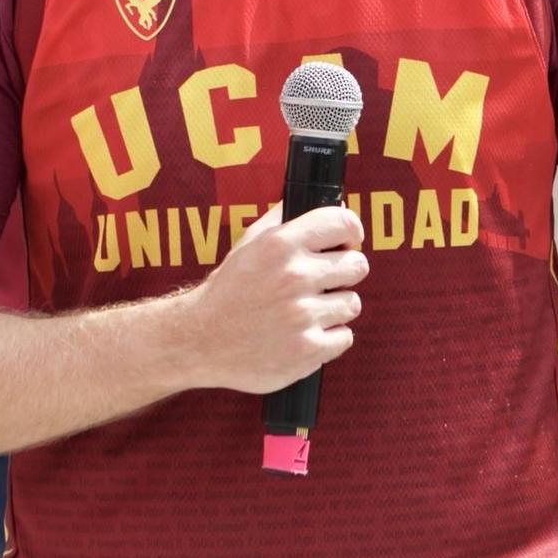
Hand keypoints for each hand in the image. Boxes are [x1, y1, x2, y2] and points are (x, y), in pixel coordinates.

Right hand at [183, 204, 367, 393]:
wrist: (200, 340)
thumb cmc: (228, 291)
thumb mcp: (249, 243)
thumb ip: (286, 220)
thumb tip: (333, 206)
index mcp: (280, 244)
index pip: (344, 224)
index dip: (351, 232)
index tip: (348, 242)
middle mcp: (293, 277)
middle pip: (357, 265)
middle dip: (343, 272)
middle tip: (323, 281)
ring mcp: (302, 316)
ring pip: (352, 303)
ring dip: (334, 307)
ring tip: (307, 310)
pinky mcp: (308, 351)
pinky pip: (345, 336)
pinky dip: (328, 338)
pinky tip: (304, 333)